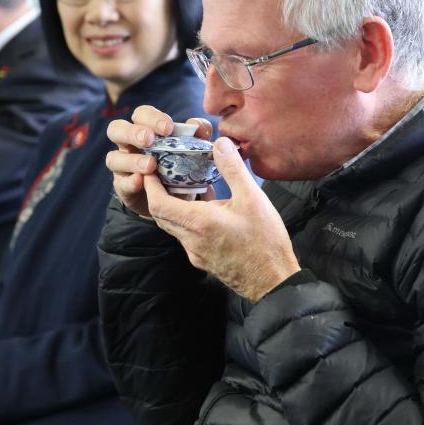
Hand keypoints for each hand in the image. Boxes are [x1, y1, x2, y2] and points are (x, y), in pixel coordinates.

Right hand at [106, 106, 213, 217]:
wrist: (174, 198)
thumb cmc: (181, 165)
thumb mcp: (192, 149)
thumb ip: (198, 135)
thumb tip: (197, 126)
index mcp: (145, 129)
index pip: (141, 114)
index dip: (152, 118)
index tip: (168, 128)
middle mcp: (128, 144)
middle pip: (116, 129)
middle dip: (133, 132)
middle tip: (149, 140)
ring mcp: (122, 166)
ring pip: (113, 158)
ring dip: (132, 160)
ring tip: (151, 165)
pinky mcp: (123, 187)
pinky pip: (121, 183)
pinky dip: (130, 182)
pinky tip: (141, 182)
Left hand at [145, 137, 300, 300]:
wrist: (273, 281)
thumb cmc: (265, 241)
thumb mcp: (253, 199)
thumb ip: (233, 170)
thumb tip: (220, 143)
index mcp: (198, 223)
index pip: (158, 203)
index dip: (150, 185)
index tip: (152, 168)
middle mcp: (191, 240)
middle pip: (161, 214)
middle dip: (159, 193)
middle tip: (166, 174)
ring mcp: (196, 253)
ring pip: (174, 226)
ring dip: (175, 207)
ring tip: (188, 188)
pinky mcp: (204, 260)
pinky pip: (188, 237)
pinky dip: (189, 220)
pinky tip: (207, 211)